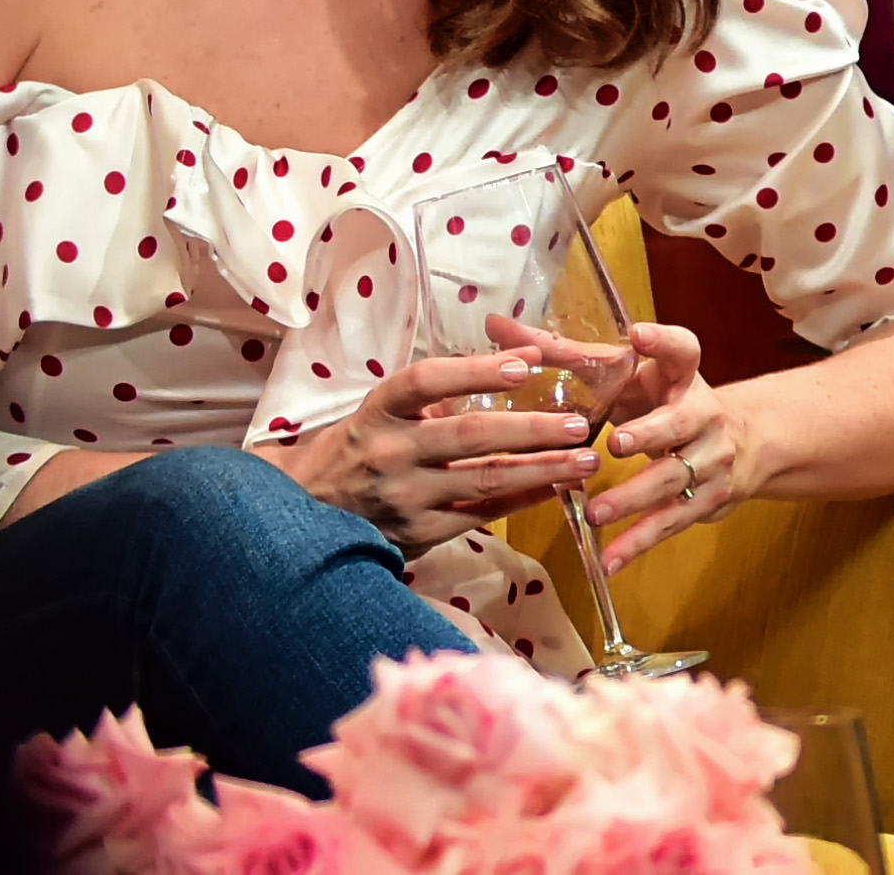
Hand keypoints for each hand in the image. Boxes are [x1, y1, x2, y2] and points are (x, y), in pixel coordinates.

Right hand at [266, 346, 604, 553]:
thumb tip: (515, 361)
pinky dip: (522, 500)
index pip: (424, 382)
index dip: (475, 371)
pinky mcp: (420, 532)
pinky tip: (554, 489)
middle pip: (469, 435)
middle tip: (579, 423)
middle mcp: (389, 452)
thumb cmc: (356, 452)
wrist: (308, 511)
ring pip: (485, 480)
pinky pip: (482, 514)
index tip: (523, 364)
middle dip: (531, 429)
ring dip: (543, 469)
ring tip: (586, 460)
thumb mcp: (379, 416)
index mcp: (376, 413)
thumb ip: (434, 398)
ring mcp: (406, 496)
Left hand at [571, 320, 744, 572]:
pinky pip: (673, 523)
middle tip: (613, 444)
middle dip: (650, 434)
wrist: (742, 443)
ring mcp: (712, 461)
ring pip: (674, 480)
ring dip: (635, 499)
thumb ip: (563, 353)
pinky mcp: (708, 500)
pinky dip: (640, 543)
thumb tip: (494, 324)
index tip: (638, 335)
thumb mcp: (627, 373)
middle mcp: (705, 415)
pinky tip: (609, 560)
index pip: (683, 350)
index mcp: (682, 375)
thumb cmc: (661, 399)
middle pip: (681, 423)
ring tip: (596, 513)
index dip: (663, 341)